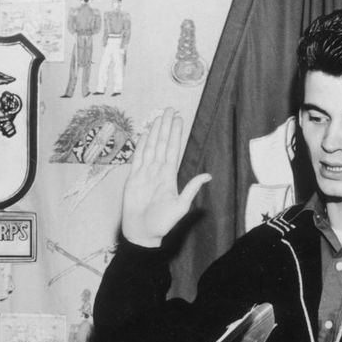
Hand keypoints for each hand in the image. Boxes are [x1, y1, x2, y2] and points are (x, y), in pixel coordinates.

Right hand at [121, 108, 211, 246]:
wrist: (142, 232)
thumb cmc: (162, 223)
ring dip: (154, 131)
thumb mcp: (181, 206)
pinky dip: (140, 144)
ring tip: (158, 116)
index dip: (176, 134)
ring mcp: (145, 173)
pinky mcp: (133, 177)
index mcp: (169, 176)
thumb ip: (192, 188)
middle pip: (162, 143)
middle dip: (166, 126)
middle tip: (169, 109)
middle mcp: (157, 171)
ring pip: (150, 146)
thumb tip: (208, 175)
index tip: (178, 119)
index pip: (173, 150)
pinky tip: (143, 133)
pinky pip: (137, 157)